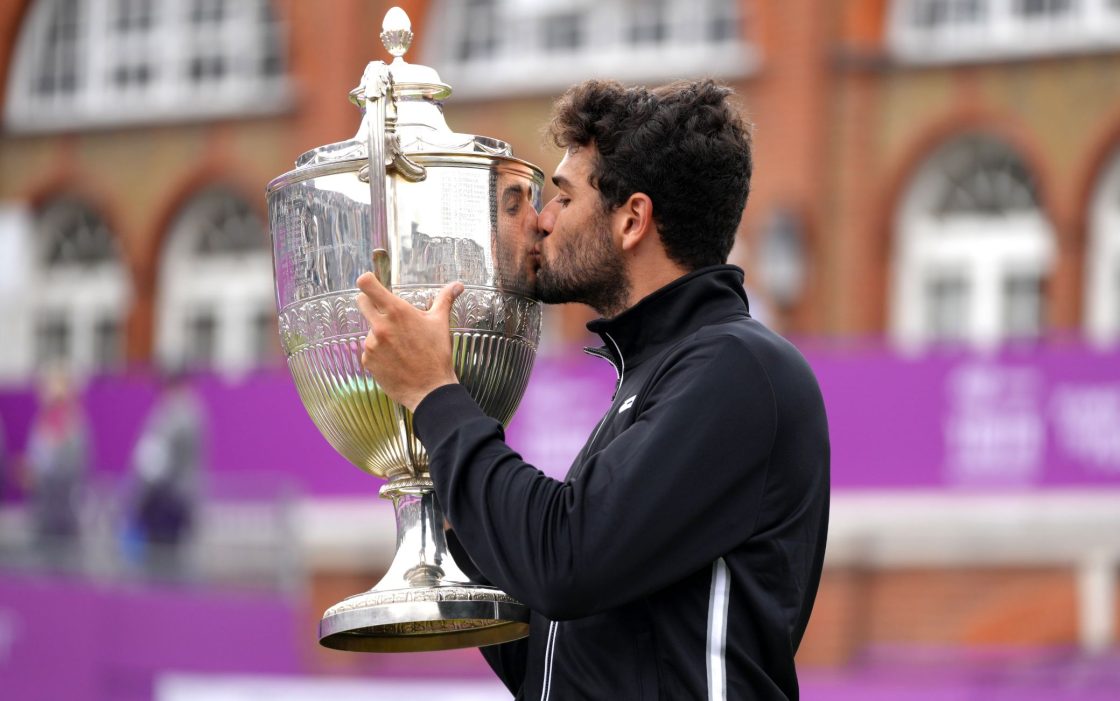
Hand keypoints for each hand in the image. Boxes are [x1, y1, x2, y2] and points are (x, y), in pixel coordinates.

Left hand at [355, 271, 463, 411]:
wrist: (430, 390)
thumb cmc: (437, 354)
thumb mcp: (440, 323)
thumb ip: (445, 299)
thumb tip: (457, 285)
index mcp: (397, 312)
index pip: (368, 285)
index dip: (367, 280)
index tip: (371, 282)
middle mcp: (380, 325)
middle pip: (362, 301)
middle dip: (371, 302)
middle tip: (386, 312)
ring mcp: (371, 344)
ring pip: (369, 328)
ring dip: (380, 333)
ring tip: (400, 347)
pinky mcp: (368, 360)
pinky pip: (369, 350)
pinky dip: (379, 352)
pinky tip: (395, 360)